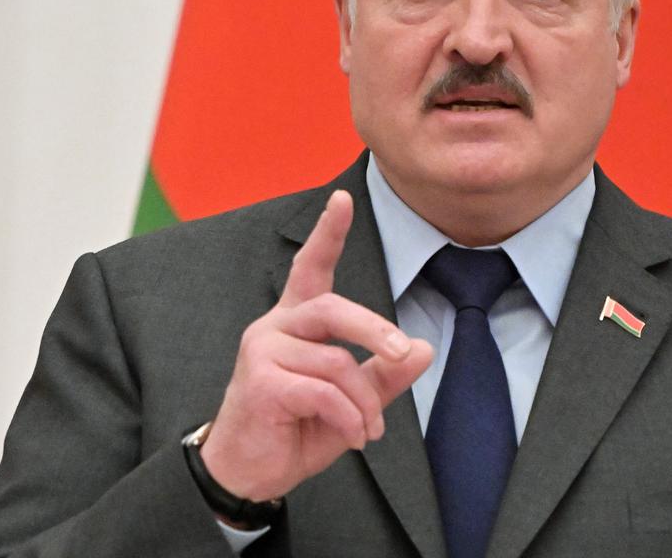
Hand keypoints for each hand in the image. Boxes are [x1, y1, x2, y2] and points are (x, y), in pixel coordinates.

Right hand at [200, 190, 433, 502]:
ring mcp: (262, 351)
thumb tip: (423, 349)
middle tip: (401, 352)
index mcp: (295, 322)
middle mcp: (274, 326)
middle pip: (334, 308)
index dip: (328, 233)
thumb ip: (382, 375)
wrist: (248, 472)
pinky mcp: (260, 382)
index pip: (311, 267)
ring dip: (364, 401)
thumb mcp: (350, 402)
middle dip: (374, 330)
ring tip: (370, 430)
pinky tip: (353, 437)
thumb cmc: (296, 429)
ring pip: (335, 361)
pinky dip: (348, 417)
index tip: (342, 199)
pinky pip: (322, 391)